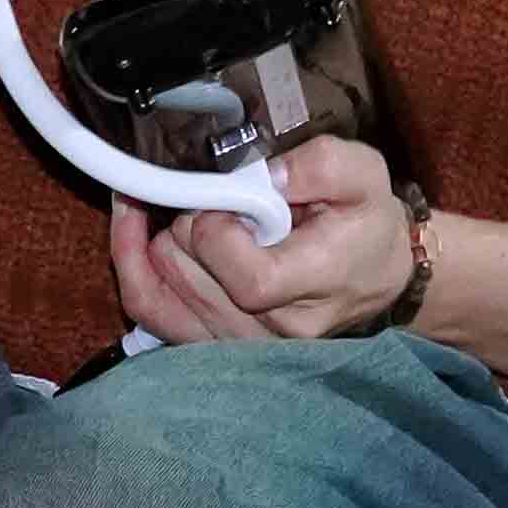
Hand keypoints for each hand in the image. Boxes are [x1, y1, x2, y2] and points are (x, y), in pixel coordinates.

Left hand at [108, 129, 418, 345]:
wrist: (374, 270)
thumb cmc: (366, 221)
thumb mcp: (363, 175)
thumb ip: (320, 166)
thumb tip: (262, 176)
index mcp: (315, 287)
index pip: (247, 279)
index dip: (221, 231)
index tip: (230, 198)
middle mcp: (275, 329)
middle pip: (191, 275)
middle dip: (191, 222)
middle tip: (218, 200)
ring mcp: (239, 341)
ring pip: (160, 288)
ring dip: (164, 238)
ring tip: (194, 210)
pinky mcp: (211, 341)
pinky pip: (148, 309)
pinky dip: (132, 264)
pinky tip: (135, 225)